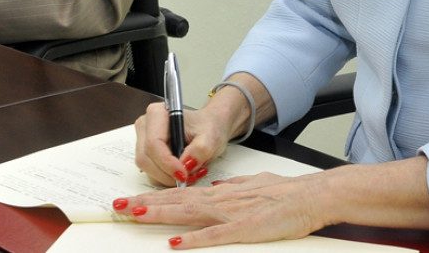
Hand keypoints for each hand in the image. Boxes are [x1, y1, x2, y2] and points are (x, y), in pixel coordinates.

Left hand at [114, 172, 328, 248]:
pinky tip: (175, 244)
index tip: (131, 200)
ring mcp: (230, 214)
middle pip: (175, 203)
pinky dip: (194, 240)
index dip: (153, 198)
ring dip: (159, 215)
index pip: (179, 195)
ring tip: (135, 215)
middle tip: (118, 206)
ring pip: (187, 215)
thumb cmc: (285, 193)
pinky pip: (215, 237)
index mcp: (221, 193)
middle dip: (144, 204)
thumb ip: (232, 188)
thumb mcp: (252, 184)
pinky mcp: (244, 229)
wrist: (311, 195)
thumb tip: (216, 188)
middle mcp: (220, 201)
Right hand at [134, 104, 231, 187]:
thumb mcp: (210, 137)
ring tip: (190, 173)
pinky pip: (151, 172)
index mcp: (158, 114)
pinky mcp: (147, 153)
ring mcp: (143, 140)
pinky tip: (183, 171)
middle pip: (146, 158)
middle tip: (189, 177)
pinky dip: (167, 177)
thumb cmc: (207, 126)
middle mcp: (146, 125)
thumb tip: (187, 165)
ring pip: (147, 168)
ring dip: (168, 177)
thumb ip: (200, 150)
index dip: (167, 163)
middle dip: (167, 173)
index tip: (183, 174)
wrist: (208, 126)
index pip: (153, 144)